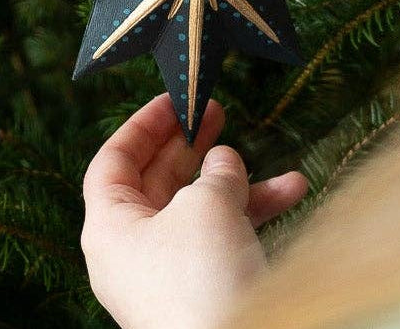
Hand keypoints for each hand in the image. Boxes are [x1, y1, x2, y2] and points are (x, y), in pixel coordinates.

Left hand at [81, 93, 306, 328]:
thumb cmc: (203, 280)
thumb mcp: (207, 206)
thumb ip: (216, 172)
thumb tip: (224, 161)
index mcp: (109, 227)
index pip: (114, 160)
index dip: (145, 125)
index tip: (175, 99)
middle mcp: (130, 254)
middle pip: (158, 184)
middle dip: (195, 149)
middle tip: (220, 114)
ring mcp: (164, 281)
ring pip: (200, 217)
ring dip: (242, 190)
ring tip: (286, 172)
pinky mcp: (200, 300)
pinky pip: (222, 247)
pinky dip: (253, 222)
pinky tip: (290, 200)